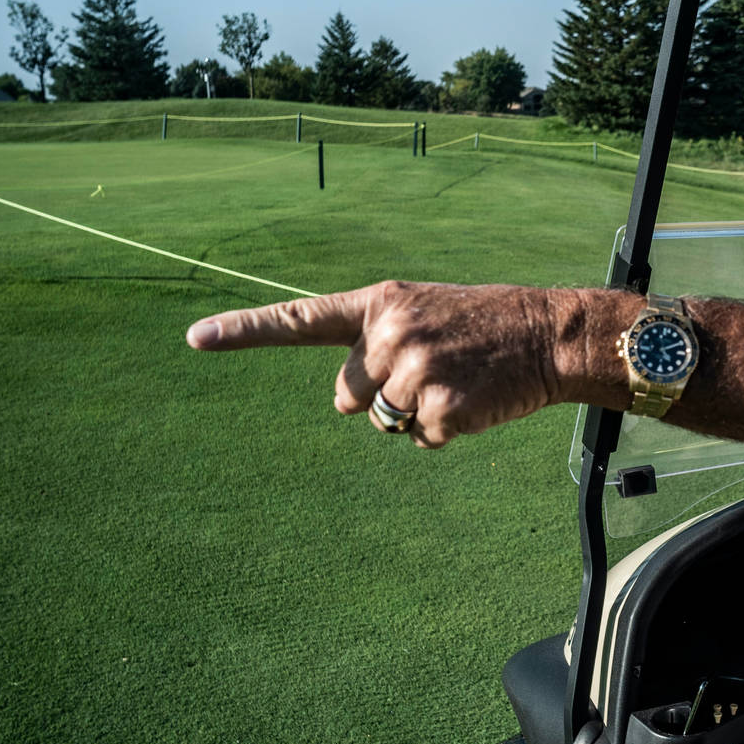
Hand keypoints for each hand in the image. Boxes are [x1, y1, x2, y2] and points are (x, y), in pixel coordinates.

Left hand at [185, 280, 563, 447]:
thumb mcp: (425, 312)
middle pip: (345, 396)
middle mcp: (389, 333)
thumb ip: (376, 343)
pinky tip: (474, 401)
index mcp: (380, 304)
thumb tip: (346, 403)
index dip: (244, 332)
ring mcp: (415, 371)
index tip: (194, 338)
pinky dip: (447, 431)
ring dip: (416, 414)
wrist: (549, 334)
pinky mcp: (441, 407)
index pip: (300, 320)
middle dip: (379, 395)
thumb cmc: (485, 325)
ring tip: (459, 381)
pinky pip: (420, 439)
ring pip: (382, 422)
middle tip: (432, 370)